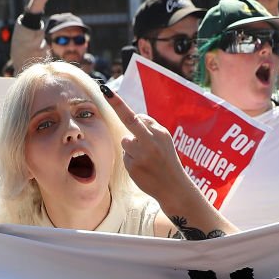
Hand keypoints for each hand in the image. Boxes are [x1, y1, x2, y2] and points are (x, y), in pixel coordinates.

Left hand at [103, 87, 236, 236]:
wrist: (173, 187)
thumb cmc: (167, 161)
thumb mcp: (164, 141)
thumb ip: (150, 129)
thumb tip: (133, 118)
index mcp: (160, 132)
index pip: (138, 116)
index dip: (119, 104)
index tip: (106, 92)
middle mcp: (151, 141)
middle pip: (130, 121)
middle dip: (117, 105)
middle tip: (105, 91)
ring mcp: (141, 154)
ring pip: (125, 141)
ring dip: (131, 146)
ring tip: (145, 158)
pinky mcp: (133, 166)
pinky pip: (126, 156)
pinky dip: (132, 160)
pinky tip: (143, 167)